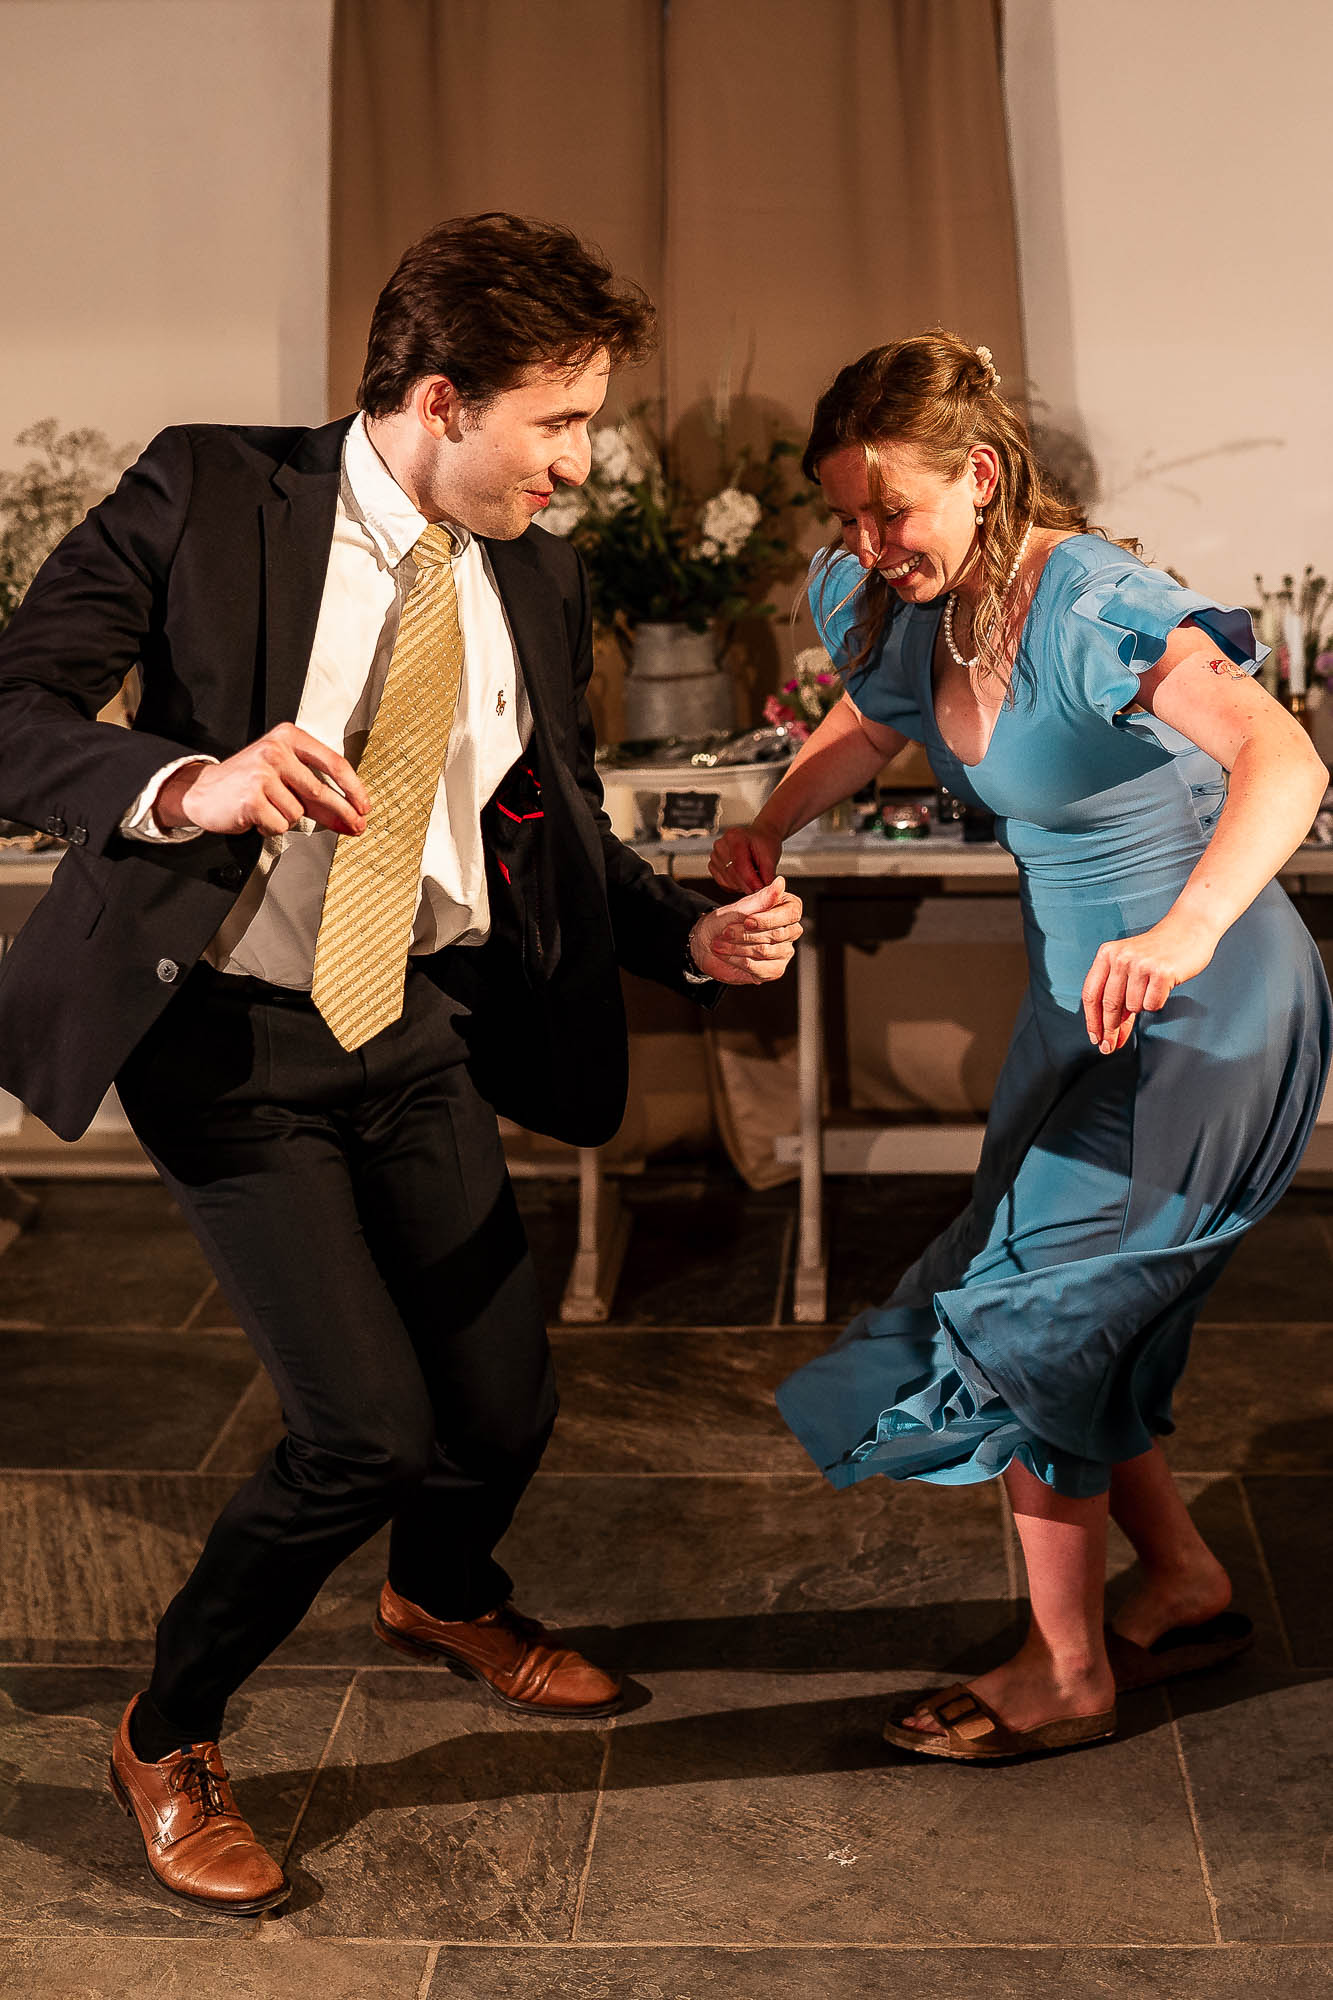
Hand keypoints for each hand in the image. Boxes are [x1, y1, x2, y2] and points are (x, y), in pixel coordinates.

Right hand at [154, 723, 369, 838]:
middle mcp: (275, 750)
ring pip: (299, 812)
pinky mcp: (251, 798)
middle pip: (321, 790)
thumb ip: (315, 790)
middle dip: (342, 814)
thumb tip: (352, 818)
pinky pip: (280, 825)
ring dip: (287, 819)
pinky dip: (271, 828)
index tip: (365, 807)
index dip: (354, 788)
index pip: (333, 762)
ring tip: (267, 808)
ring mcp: (262, 773)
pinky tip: (257, 817)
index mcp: (288, 737)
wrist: (202, 790)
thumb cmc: (249, 782)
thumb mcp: (283, 774)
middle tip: (357, 828)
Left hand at [690, 877, 802, 984]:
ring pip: (766, 951)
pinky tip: (728, 955)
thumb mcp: (738, 908)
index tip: (747, 921)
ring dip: (738, 948)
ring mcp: (784, 952)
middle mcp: (789, 930)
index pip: (791, 913)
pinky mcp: (774, 970)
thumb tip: (781, 883)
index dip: (768, 919)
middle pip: (777, 934)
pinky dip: (739, 961)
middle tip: (726, 932)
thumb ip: (762, 898)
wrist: (706, 944)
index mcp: (785, 909)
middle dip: (746, 934)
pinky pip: (762, 969)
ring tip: (721, 943)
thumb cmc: (722, 922)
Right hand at [709, 819, 782, 893]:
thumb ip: (767, 874)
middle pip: (732, 874)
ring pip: (728, 881)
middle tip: (761, 887)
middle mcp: (721, 845)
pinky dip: (735, 886)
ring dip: (742, 886)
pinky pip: (723, 884)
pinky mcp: (713, 866)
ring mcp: (715, 856)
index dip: (751, 881)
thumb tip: (763, 890)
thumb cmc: (764, 843)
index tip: (761, 889)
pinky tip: (744, 879)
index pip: (740, 865)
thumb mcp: (771, 856)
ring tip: (753, 877)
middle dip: (748, 885)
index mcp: (735, 837)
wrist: (759, 837)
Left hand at [1081, 913, 1217, 1053]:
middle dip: (1109, 1030)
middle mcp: (1120, 957)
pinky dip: (1157, 1002)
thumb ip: (1117, 993)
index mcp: (1107, 954)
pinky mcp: (1161, 972)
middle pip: (1108, 1004)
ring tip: (1151, 989)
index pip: (1091, 994)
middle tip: (1109, 1047)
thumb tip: (1108, 1034)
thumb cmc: (1159, 952)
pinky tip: (1163, 987)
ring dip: (1141, 1006)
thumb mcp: (1129, 966)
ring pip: (1132, 1007)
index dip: (1091, 1020)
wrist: (1189, 928)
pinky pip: (1152, 1004)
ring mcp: (1140, 964)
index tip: (1094, 1039)